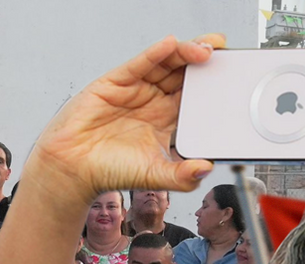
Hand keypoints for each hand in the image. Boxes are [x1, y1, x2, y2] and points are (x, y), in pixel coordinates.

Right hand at [26, 35, 220, 202]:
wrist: (73, 168)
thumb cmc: (109, 170)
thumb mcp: (154, 176)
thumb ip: (182, 176)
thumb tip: (205, 169)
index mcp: (166, 121)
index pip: (196, 97)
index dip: (212, 85)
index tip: (231, 78)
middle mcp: (153, 101)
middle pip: (184, 74)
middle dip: (205, 61)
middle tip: (224, 53)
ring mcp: (136, 89)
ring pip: (166, 64)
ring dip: (186, 53)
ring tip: (205, 49)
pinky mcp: (116, 82)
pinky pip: (140, 63)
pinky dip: (155, 53)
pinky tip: (171, 45)